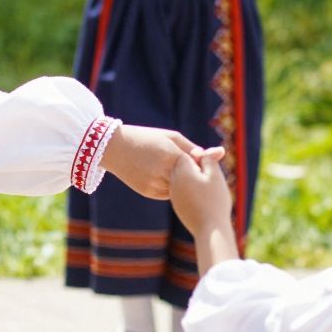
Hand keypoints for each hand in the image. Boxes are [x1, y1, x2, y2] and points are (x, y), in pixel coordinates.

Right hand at [100, 124, 214, 199]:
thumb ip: (193, 148)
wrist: (113, 148)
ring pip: (179, 190)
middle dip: (195, 177)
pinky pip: (167, 194)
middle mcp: (163, 171)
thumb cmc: (145, 138)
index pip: (197, 164)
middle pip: (190, 179)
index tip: (205, 162)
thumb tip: (218, 153)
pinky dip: (171, 188)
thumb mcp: (170, 137)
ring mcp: (154, 183)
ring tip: (183, 177)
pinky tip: (168, 180)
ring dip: (183, 185)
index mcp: (171, 154)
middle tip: (199, 175)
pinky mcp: (147, 192)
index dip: (202, 164)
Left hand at [169, 150, 234, 237]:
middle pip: (183, 166)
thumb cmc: (215, 201)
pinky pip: (183, 192)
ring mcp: (173, 194)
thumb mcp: (215, 175)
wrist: (210, 230)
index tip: (211, 165)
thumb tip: (204, 150)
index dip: (201, 157)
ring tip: (208, 189)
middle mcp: (173, 181)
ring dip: (194, 180)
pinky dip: (192, 192)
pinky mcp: (177, 206)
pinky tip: (203, 199)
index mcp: (182, 170)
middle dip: (196, 168)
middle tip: (210, 177)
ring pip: (182, 180)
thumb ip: (208, 159)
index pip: (188, 154)